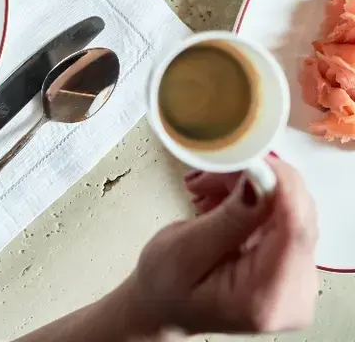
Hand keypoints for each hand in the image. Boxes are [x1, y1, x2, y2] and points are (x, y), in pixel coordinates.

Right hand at [132, 157, 317, 336]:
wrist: (164, 305)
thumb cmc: (166, 286)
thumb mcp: (186, 249)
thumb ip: (229, 218)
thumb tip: (260, 183)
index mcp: (269, 297)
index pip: (296, 228)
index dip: (279, 183)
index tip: (248, 156)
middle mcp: (296, 292)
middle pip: (294, 212)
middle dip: (254, 181)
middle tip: (209, 174)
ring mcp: (298, 277)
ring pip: (287, 206)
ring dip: (247, 186)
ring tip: (205, 189)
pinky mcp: (291, 262)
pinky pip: (282, 214)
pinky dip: (250, 197)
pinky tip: (219, 198)